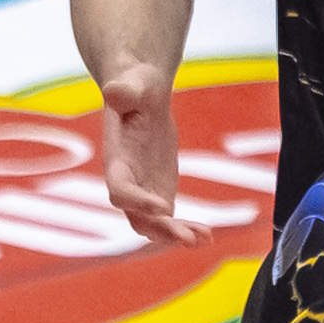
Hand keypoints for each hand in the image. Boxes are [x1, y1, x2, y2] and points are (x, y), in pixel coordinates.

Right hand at [95, 62, 206, 245]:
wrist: (140, 93)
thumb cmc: (134, 85)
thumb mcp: (131, 83)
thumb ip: (123, 91)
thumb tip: (114, 91)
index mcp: (116, 158)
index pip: (120, 188)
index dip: (137, 200)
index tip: (163, 206)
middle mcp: (125, 180)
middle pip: (136, 216)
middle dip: (159, 229)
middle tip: (187, 238)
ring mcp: (142, 189)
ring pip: (153, 224)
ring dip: (175, 234)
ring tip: (203, 239)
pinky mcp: (158, 191)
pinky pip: (169, 218)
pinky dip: (186, 228)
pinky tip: (208, 236)